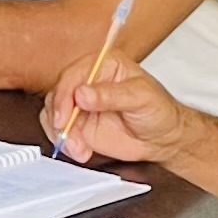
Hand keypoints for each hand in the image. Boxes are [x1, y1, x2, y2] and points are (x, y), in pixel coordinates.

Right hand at [48, 61, 191, 165]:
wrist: (163, 138)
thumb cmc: (158, 110)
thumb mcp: (141, 98)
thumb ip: (111, 95)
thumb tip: (82, 94)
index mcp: (103, 65)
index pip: (74, 74)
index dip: (65, 94)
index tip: (65, 115)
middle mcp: (88, 82)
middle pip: (58, 93)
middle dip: (58, 117)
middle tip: (66, 134)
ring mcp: (81, 105)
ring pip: (53, 113)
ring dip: (61, 133)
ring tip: (78, 148)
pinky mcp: (79, 125)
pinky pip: (59, 131)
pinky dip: (65, 143)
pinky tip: (80, 151)